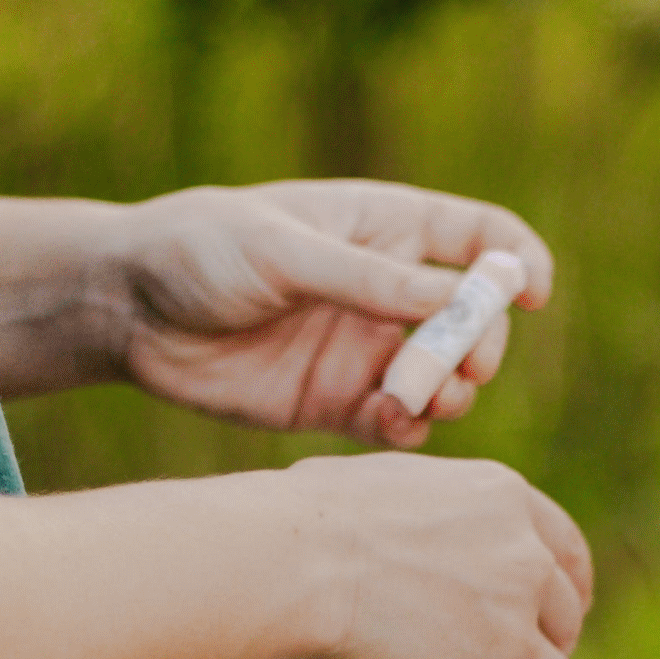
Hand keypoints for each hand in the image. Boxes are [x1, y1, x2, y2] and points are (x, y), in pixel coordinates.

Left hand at [109, 182, 551, 444]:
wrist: (127, 309)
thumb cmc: (202, 249)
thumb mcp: (286, 252)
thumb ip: (370, 280)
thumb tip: (459, 302)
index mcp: (386, 229)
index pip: (481, 239)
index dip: (518, 263)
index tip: (532, 294)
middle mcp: (388, 291)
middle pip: (475, 322)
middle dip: (479, 347)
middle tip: (456, 370)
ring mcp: (366, 350)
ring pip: (445, 380)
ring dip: (448, 393)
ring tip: (415, 400)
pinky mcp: (337, 402)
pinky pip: (399, 423)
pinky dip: (409, 429)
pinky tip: (388, 425)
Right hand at [286, 452, 593, 658]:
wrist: (292, 566)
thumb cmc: (311, 522)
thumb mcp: (397, 486)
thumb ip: (438, 519)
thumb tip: (419, 537)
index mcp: (504, 502)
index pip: (568, 557)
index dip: (564, 598)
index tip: (550, 624)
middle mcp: (523, 563)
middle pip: (565, 625)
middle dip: (536, 652)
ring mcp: (510, 632)